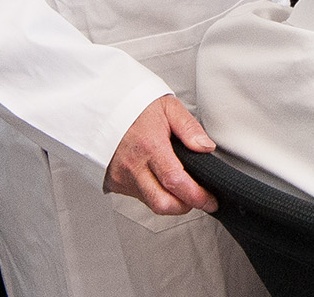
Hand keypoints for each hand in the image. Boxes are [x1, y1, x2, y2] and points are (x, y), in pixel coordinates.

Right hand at [102, 95, 219, 214]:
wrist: (103, 107)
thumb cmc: (136, 106)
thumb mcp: (169, 107)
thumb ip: (190, 128)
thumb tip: (206, 148)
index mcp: (150, 146)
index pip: (176, 182)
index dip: (197, 197)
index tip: (210, 201)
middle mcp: (134, 165)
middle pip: (162, 203)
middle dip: (184, 206)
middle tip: (198, 198)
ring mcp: (121, 176)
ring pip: (150, 203)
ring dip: (169, 200)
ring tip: (179, 186)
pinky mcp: (114, 182)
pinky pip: (138, 197)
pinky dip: (153, 193)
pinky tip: (158, 179)